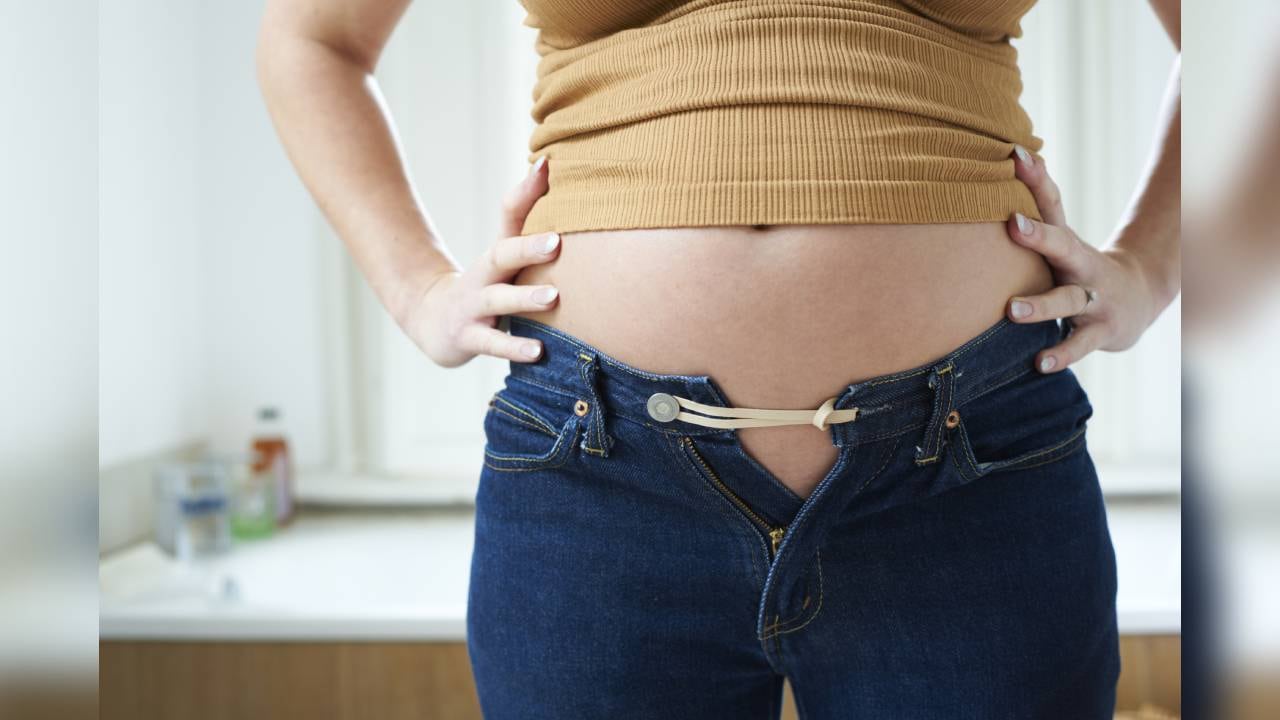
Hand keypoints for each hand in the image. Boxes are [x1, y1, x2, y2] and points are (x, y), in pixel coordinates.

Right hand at [397, 156, 560, 367]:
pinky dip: (514, 348)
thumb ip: (523, 211)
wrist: (433, 321)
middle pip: (501, 257)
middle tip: (557, 242)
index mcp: (496, 255)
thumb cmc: (485, 283)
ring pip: (498, 302)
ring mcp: (474, 308)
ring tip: (553, 297)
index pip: (511, 222)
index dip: (527, 197)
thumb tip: (548, 162)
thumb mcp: (502, 250)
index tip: (548, 173)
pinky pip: (493, 344)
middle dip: (527, 249)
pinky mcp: (469, 338)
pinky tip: (538, 352)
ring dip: (524, 300)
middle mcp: (483, 277)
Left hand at [1004, 146, 1162, 372]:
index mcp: (1068, 242)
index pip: (1052, 203)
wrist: (1137, 299)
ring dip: (1040, 306)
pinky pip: (1078, 345)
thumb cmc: (1079, 267)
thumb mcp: (1060, 240)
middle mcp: (1081, 267)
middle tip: (1013, 224)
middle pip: (1063, 246)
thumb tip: (1014, 153)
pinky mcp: (1101, 332)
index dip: (1036, 181)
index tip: (1015, 157)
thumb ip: (1039, 205)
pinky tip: (1039, 363)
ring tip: (1010, 310)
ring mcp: (1094, 299)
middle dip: (1039, 236)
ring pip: (1067, 301)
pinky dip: (1060, 354)